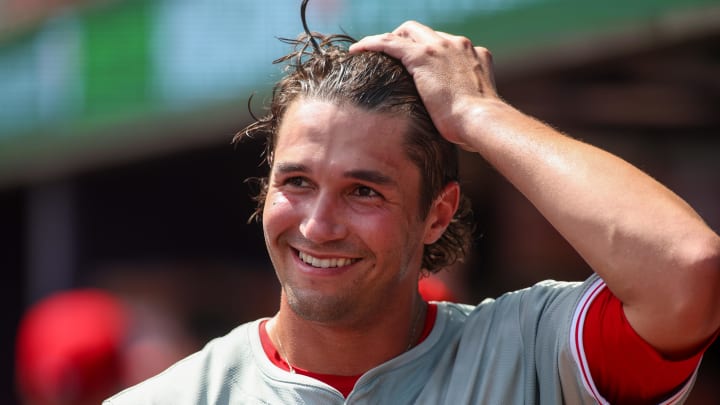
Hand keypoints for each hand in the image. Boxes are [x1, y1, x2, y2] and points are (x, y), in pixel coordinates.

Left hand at [349, 21, 499, 150]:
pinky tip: (357, 51)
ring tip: (368, 51)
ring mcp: (440, 47)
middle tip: (389, 58)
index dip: (428, 52)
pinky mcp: (423, 55)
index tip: (414, 67)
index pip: (445, 45)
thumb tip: (455, 124)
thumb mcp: (474, 111)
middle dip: (406, 39)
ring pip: (407, 31)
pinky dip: (371, 44)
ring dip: (388, 38)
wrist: (482, 121)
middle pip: (425, 32)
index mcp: (474, 55)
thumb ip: (464, 105)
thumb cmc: (478, 127)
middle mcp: (458, 45)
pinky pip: (390, 42)